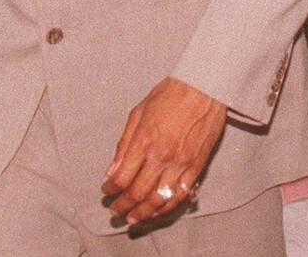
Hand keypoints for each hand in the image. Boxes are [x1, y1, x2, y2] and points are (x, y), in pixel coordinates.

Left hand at [100, 77, 225, 226]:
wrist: (202, 89)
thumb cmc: (168, 96)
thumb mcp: (137, 113)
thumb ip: (124, 144)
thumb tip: (112, 170)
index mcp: (144, 140)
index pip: (122, 176)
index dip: (111, 189)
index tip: (105, 191)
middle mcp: (161, 156)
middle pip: (138, 192)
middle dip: (123, 206)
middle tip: (114, 211)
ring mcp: (180, 164)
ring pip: (159, 200)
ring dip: (143, 214)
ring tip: (132, 220)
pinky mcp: (196, 168)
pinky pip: (180, 196)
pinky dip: (166, 208)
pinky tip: (156, 213)